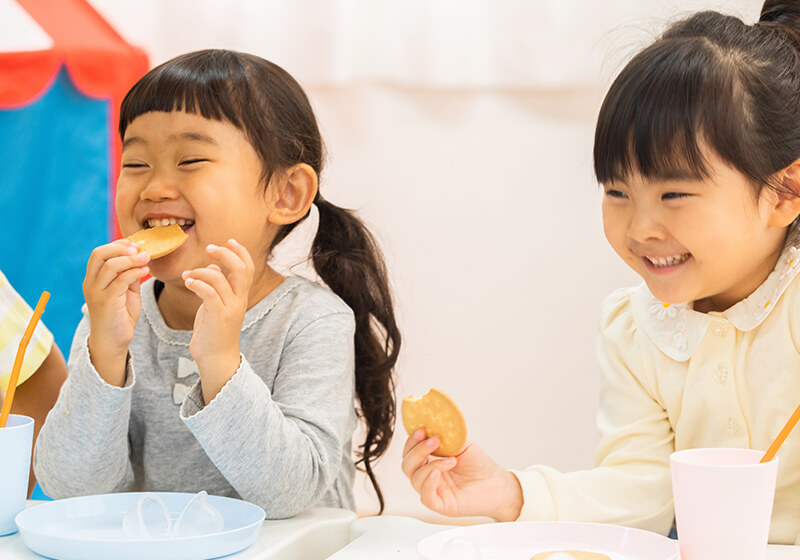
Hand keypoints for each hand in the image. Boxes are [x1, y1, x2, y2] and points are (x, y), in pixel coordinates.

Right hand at [84, 239, 150, 385]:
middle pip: (99, 254)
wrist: (112, 342)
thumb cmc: (120, 316)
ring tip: (146, 259)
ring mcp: (96, 292)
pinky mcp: (106, 301)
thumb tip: (140, 259)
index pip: (99, 253)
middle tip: (139, 249)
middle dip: (120, 248)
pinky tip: (145, 271)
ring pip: (110, 265)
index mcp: (93, 279)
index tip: (135, 245)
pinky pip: (120, 280)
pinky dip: (134, 272)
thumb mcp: (126, 291)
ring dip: (131, 259)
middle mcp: (91, 283)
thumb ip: (130, 275)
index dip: (118, 245)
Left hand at [182, 239, 253, 402]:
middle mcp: (239, 300)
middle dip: (225, 254)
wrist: (216, 359)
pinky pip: (209, 293)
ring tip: (187, 275)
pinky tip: (187, 281)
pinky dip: (197, 283)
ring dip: (201, 271)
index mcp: (241, 296)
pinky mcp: (217, 316)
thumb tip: (212, 266)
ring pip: (220, 278)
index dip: (241, 252)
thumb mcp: (218, 305)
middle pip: (240, 269)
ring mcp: (230, 308)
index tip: (229, 240)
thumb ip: (218, 286)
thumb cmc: (214, 332)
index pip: (249, 267)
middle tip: (209, 247)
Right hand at [401, 429, 523, 520]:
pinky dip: (428, 483)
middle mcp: (428, 475)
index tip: (421, 430)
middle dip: (417, 450)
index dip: (412, 441)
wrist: (498, 483)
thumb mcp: (461, 444)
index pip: (410, 451)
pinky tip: (437, 473)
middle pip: (407, 465)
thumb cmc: (480, 465)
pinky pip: (426, 497)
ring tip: (451, 459)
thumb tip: (433, 423)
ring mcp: (434, 490)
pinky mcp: (441, 505)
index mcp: (430, 460)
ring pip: (415, 479)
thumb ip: (446, 436)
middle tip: (434, 440)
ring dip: (430, 465)